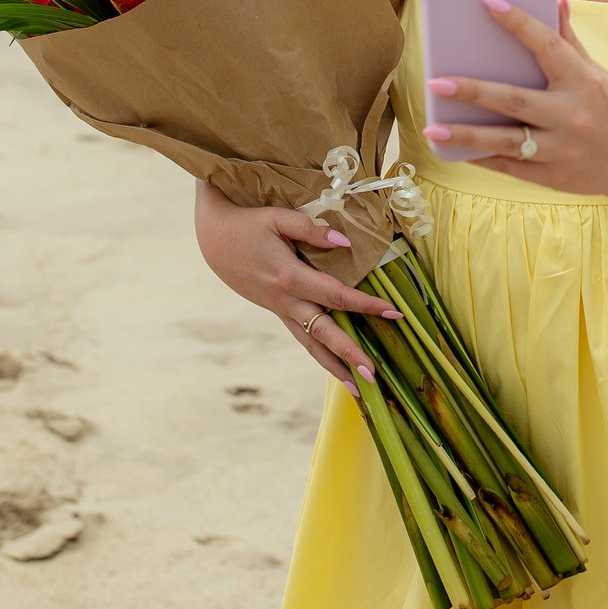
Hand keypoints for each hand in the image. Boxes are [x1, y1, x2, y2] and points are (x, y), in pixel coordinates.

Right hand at [192, 178, 399, 392]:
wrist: (214, 239)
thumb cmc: (248, 225)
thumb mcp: (278, 218)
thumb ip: (312, 230)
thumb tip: (345, 242)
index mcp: (289, 277)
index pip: (336, 296)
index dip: (366, 305)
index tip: (393, 313)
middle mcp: (285, 301)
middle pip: (323, 333)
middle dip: (350, 355)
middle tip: (373, 377)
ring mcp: (280, 310)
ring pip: (311, 345)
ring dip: (335, 368)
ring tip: (358, 390)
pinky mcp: (278, 312)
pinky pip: (303, 339)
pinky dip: (321, 355)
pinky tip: (337, 368)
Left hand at [422, 0, 607, 197]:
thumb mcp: (597, 72)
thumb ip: (569, 39)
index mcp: (581, 81)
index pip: (545, 45)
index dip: (517, 22)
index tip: (487, 2)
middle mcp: (570, 114)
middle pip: (513, 100)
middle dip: (472, 92)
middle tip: (436, 83)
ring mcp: (559, 148)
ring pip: (506, 141)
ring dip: (466, 135)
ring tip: (432, 128)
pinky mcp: (551, 175)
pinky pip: (509, 166)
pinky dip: (480, 158)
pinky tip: (455, 150)